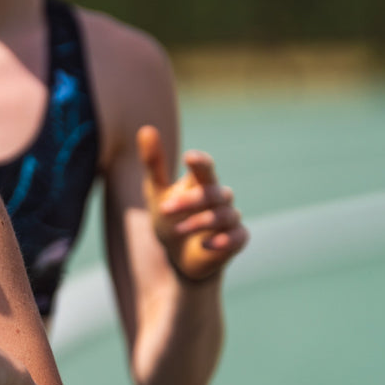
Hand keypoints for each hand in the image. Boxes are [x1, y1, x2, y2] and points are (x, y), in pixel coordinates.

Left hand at [138, 125, 247, 282]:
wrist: (178, 256)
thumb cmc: (169, 218)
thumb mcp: (156, 192)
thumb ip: (154, 164)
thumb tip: (146, 128)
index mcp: (201, 182)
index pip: (205, 168)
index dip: (200, 163)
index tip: (189, 157)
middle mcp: (219, 197)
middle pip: (213, 192)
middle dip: (191, 200)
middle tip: (164, 208)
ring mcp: (229, 219)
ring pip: (225, 214)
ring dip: (201, 222)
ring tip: (178, 229)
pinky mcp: (236, 240)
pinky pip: (237, 236)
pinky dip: (223, 240)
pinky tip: (206, 244)